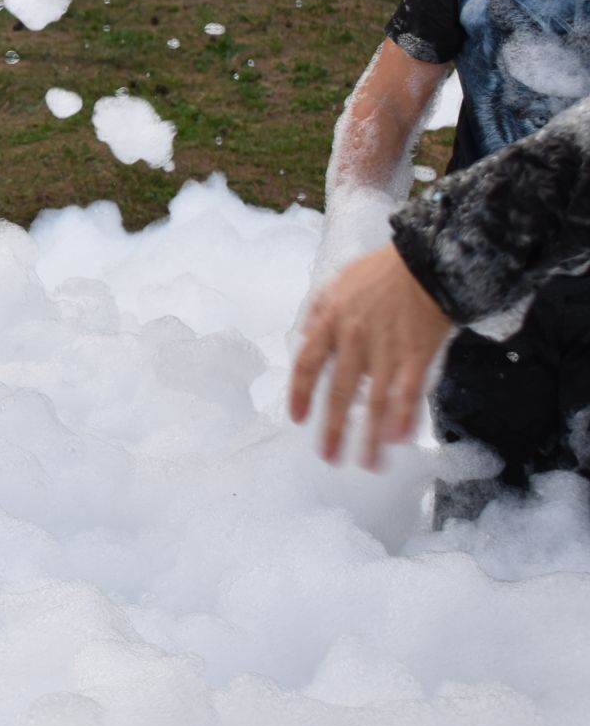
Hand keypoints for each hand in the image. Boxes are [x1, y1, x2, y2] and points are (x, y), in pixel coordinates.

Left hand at [289, 243, 453, 468]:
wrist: (428, 262)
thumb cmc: (381, 272)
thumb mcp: (337, 283)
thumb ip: (317, 312)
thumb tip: (303, 337)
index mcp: (330, 321)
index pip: (307, 364)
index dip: (299, 394)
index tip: (298, 419)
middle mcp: (354, 340)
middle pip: (338, 393)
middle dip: (332, 429)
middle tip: (328, 457)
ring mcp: (387, 351)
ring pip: (374, 402)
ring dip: (369, 437)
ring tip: (367, 464)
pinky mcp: (417, 356)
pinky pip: (409, 394)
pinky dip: (404, 418)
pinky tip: (398, 441)